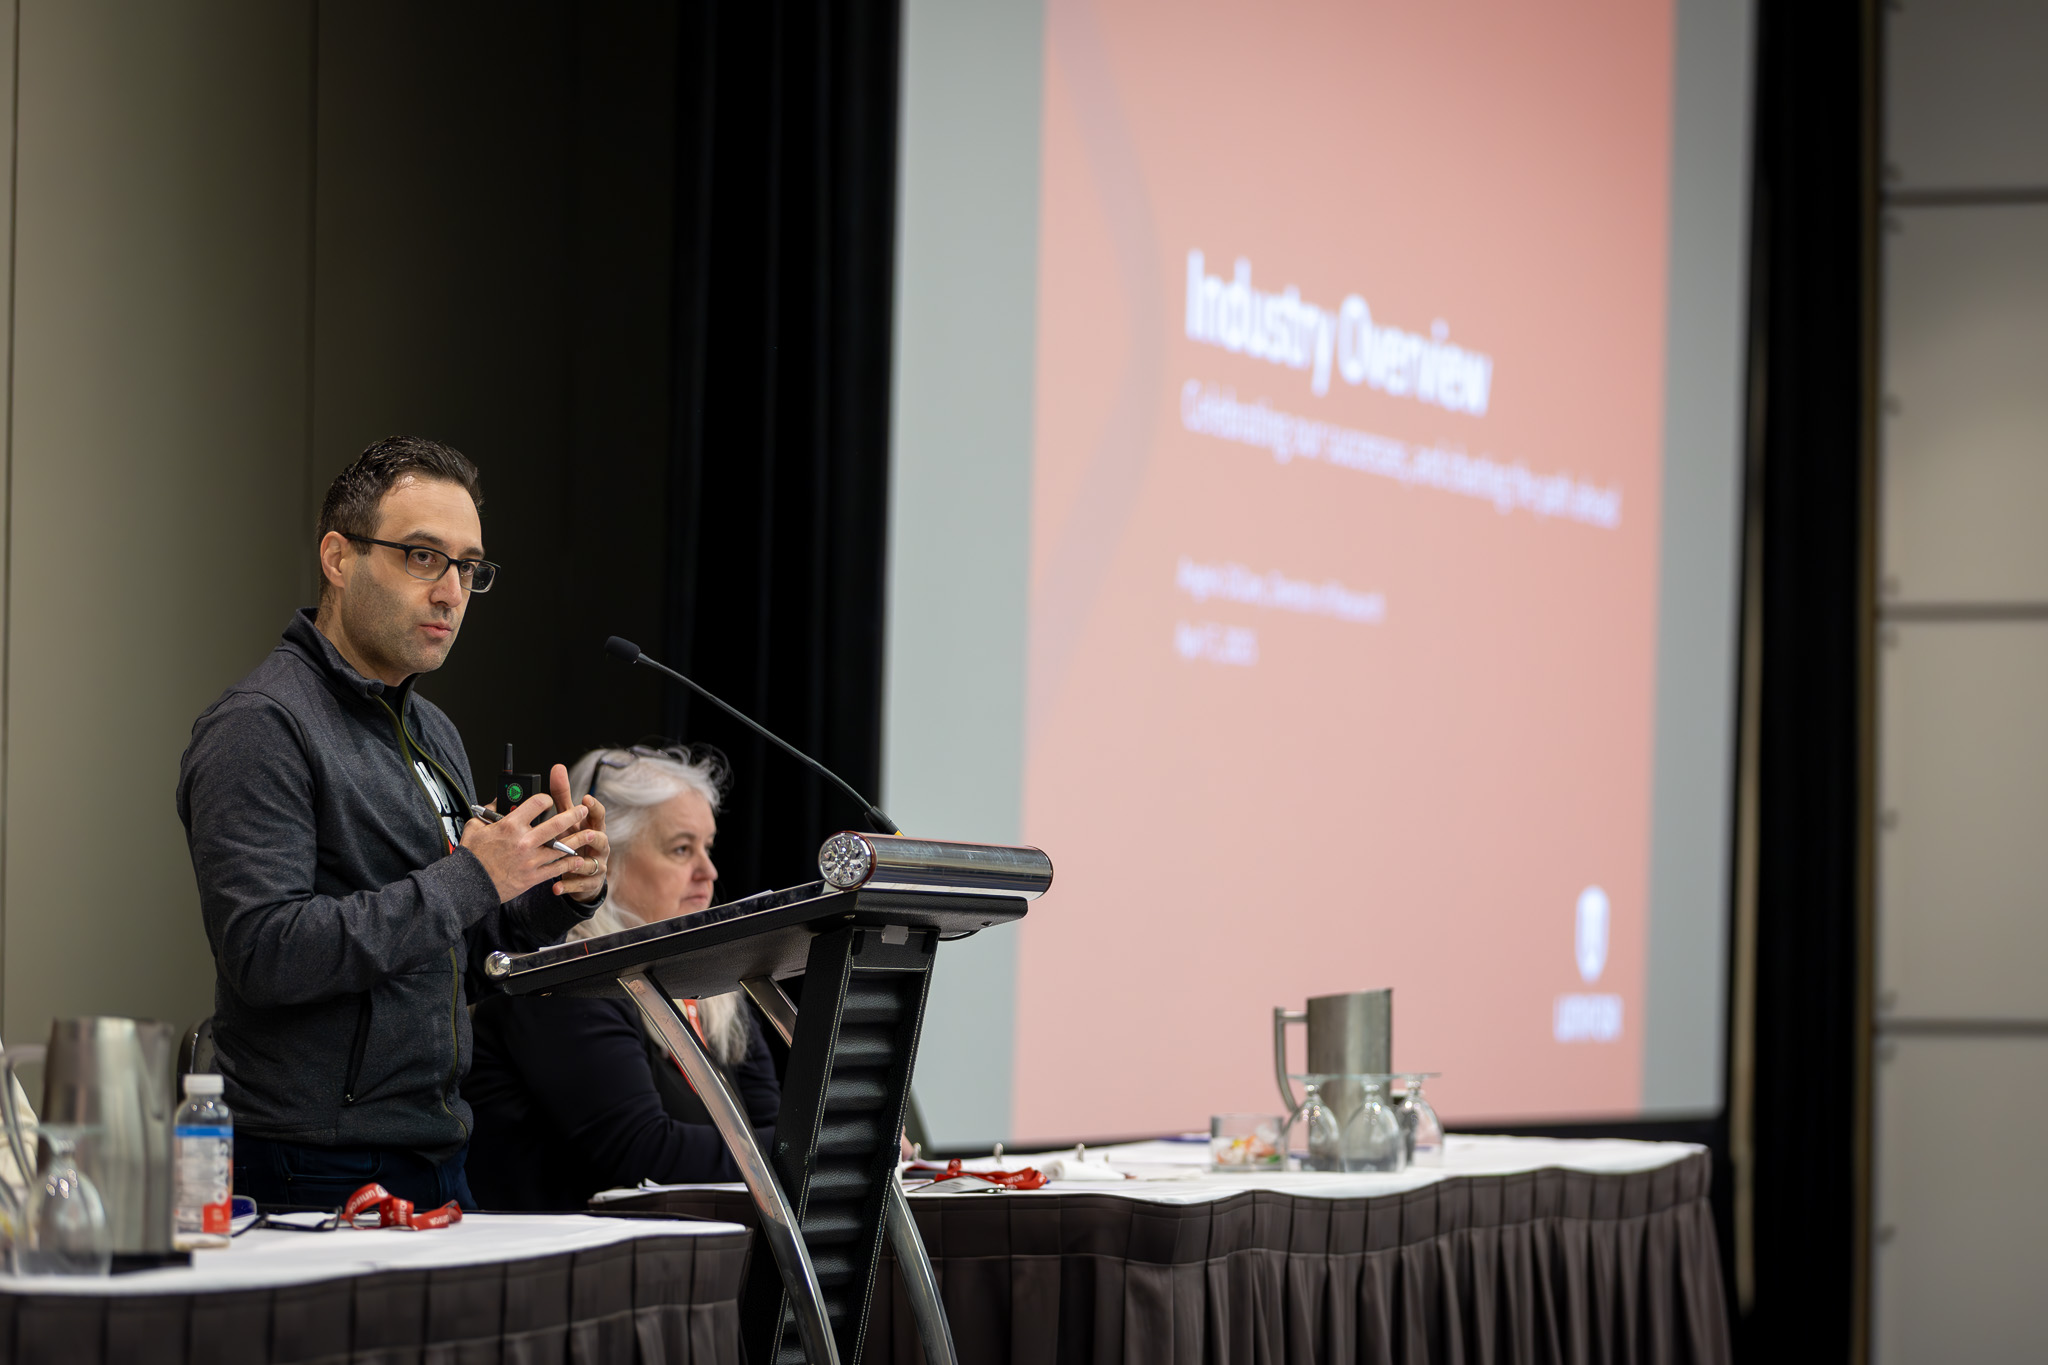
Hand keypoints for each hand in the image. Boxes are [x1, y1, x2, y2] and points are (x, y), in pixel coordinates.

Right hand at [460, 781, 589, 903]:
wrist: (469, 885)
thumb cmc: (471, 856)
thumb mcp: (475, 827)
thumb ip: (489, 812)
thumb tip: (501, 801)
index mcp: (510, 826)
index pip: (536, 803)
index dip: (546, 799)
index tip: (549, 800)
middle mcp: (524, 841)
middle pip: (556, 824)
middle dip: (573, 815)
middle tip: (582, 809)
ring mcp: (530, 860)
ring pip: (561, 847)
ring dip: (578, 839)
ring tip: (591, 833)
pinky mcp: (533, 877)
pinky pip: (556, 868)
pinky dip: (569, 863)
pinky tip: (578, 859)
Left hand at [548, 762, 608, 901]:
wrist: (583, 872)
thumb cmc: (574, 839)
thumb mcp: (569, 819)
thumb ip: (563, 796)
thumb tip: (557, 767)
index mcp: (593, 827)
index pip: (598, 815)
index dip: (594, 808)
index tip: (586, 799)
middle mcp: (599, 846)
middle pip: (601, 839)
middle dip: (595, 836)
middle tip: (587, 833)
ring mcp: (596, 865)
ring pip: (591, 864)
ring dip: (581, 863)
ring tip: (571, 862)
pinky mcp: (589, 882)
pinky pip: (580, 884)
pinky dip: (567, 885)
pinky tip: (555, 886)